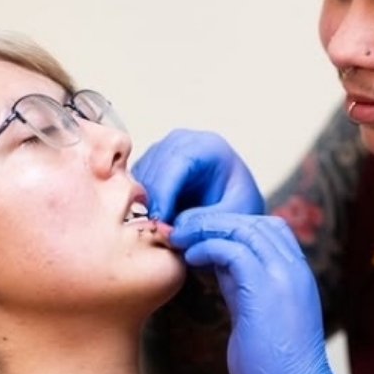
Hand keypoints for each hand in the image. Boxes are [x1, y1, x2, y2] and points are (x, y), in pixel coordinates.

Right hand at [133, 130, 264, 223]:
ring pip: (138, 176)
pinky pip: (133, 185)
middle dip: (152, 201)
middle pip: (153, 167)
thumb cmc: (239, 203)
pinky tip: (156, 223)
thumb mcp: (235, 213)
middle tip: (159, 232)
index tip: (160, 220)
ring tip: (161, 230)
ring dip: (144, 205)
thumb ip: (209, 219)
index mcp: (206, 145)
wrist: (235, 204)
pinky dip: (140, 205)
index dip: (164, 192)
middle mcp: (181, 142)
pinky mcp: (150, 167)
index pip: (175, 162)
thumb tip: (176, 226)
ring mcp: (162, 151)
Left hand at [170, 211, 373, 373]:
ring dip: (208, 229)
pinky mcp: (266, 289)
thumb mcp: (257, 314)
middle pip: (255, 221)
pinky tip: (192, 257)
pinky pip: (233, 250)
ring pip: (244, 228)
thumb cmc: (274, 367)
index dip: (232, 226)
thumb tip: (217, 265)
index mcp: (296, 275)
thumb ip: (243, 286)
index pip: (268, 228)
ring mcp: (283, 277)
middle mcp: (294, 269)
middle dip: (216, 221)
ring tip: (181, 238)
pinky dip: (209, 247)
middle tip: (184, 230)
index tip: (201, 238)